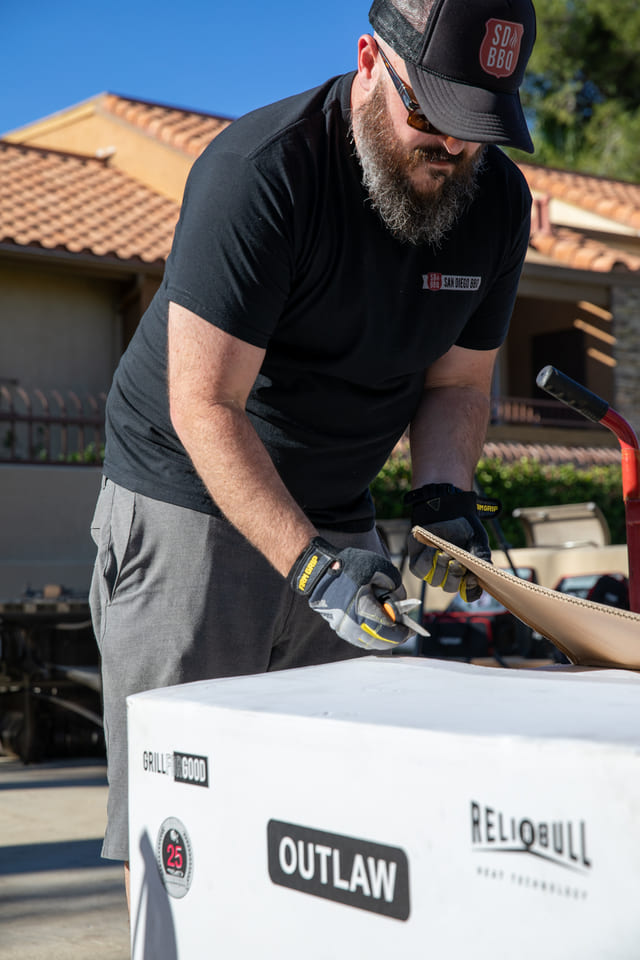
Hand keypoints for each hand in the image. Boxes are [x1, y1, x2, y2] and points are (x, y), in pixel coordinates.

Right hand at [289, 537, 422, 649]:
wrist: (319, 569)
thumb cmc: (349, 566)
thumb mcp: (379, 568)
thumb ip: (395, 586)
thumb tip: (401, 603)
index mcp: (362, 608)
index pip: (388, 630)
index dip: (402, 632)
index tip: (411, 630)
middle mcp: (351, 623)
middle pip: (378, 640)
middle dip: (394, 638)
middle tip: (404, 633)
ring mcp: (341, 627)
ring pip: (367, 642)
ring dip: (382, 639)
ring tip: (392, 631)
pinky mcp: (336, 626)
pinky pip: (357, 638)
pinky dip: (369, 637)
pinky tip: (376, 631)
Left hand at [406, 484, 499, 601]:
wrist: (450, 513)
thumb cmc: (466, 531)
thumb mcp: (479, 543)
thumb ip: (482, 561)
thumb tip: (479, 579)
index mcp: (466, 576)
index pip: (469, 593)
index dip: (470, 590)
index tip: (472, 578)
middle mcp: (448, 577)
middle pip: (450, 588)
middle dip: (454, 576)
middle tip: (457, 562)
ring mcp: (432, 571)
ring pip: (435, 581)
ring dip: (441, 566)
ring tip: (444, 552)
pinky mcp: (417, 563)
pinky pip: (420, 569)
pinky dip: (427, 559)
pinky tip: (433, 548)